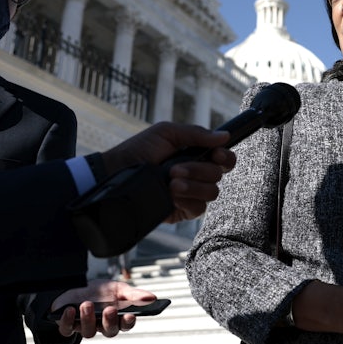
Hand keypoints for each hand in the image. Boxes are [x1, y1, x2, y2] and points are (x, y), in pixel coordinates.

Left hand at [51, 278, 157, 337]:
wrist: (77, 286)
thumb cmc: (99, 291)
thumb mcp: (118, 288)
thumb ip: (134, 294)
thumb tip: (151, 298)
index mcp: (117, 318)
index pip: (125, 325)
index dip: (128, 323)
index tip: (130, 315)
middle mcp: (102, 325)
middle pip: (109, 331)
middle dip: (110, 321)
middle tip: (110, 309)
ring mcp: (85, 327)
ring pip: (89, 332)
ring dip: (88, 319)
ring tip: (87, 304)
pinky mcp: (68, 325)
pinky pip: (67, 329)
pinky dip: (68, 321)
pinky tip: (70, 310)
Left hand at [101, 122, 236, 221]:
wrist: (117, 174)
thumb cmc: (139, 150)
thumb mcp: (166, 133)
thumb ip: (196, 134)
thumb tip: (224, 136)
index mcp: (196, 155)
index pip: (224, 159)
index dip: (225, 157)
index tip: (215, 155)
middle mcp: (197, 175)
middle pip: (218, 175)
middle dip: (198, 170)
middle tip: (174, 169)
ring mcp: (191, 193)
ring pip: (211, 193)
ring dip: (192, 186)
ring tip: (171, 183)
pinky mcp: (183, 210)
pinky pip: (199, 208)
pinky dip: (186, 200)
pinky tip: (170, 195)